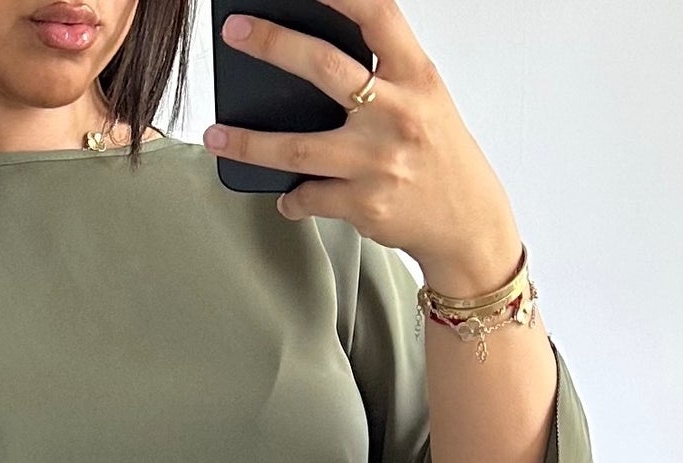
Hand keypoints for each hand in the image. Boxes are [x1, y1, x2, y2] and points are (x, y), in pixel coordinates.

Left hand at [204, 0, 524, 291]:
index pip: (377, 15)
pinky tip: (287, 196)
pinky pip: (310, 196)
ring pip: (298, 147)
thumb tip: (316, 52)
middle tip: (236, 32)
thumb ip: (384, 70)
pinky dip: (292, 198)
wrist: (467, 222)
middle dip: (273, 44)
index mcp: (416, 75)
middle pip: (324, 67)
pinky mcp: (365, 205)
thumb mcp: (423, 96)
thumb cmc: (439, 153)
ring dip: (250, 143)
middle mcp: (398, 113)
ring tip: (216, 135)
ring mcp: (378, 161)